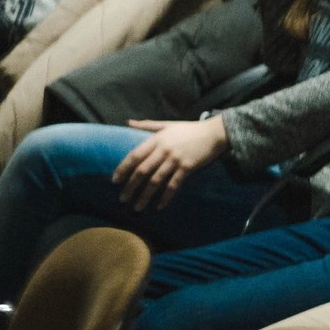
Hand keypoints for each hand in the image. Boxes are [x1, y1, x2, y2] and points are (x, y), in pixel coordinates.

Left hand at [112, 117, 228, 211]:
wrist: (215, 133)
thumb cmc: (190, 129)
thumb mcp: (168, 124)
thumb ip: (147, 125)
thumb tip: (128, 122)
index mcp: (156, 139)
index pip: (134, 156)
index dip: (123, 169)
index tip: (115, 181)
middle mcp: (164, 150)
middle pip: (142, 171)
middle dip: (131, 186)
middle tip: (123, 199)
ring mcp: (176, 159)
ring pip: (156, 180)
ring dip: (145, 195)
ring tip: (137, 207)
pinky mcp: (188, 167)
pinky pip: (174, 185)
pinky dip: (166, 197)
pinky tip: (160, 206)